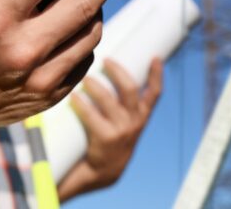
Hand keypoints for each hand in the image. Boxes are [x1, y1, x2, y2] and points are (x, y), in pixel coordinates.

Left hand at [57, 58, 162, 201]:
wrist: (103, 172)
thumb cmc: (110, 137)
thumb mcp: (124, 122)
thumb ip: (123, 102)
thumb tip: (109, 69)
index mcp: (141, 116)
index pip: (155, 93)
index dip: (157, 74)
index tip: (155, 57)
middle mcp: (134, 122)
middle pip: (130, 89)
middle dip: (117, 71)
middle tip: (104, 60)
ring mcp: (121, 131)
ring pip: (109, 100)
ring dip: (95, 86)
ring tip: (84, 78)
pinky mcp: (105, 139)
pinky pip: (91, 115)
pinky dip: (81, 104)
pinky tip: (73, 97)